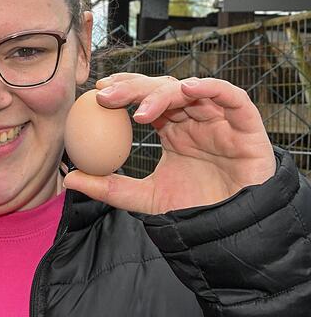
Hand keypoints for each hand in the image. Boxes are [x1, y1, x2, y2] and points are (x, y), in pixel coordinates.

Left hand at [63, 73, 275, 214]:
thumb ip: (110, 188)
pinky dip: (212, 87)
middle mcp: (194, 118)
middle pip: (163, 88)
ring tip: (140, 111)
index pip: (145, 98)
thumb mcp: (146, 199)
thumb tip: (69, 178)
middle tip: (107, 95)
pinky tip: (188, 89)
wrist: (236, 230)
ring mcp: (220, 119)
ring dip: (163, 94)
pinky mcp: (246, 125)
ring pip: (192, 90)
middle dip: (134, 87)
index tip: (98, 93)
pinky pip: (232, 96)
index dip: (124, 90)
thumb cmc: (195, 210)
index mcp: (172, 128)